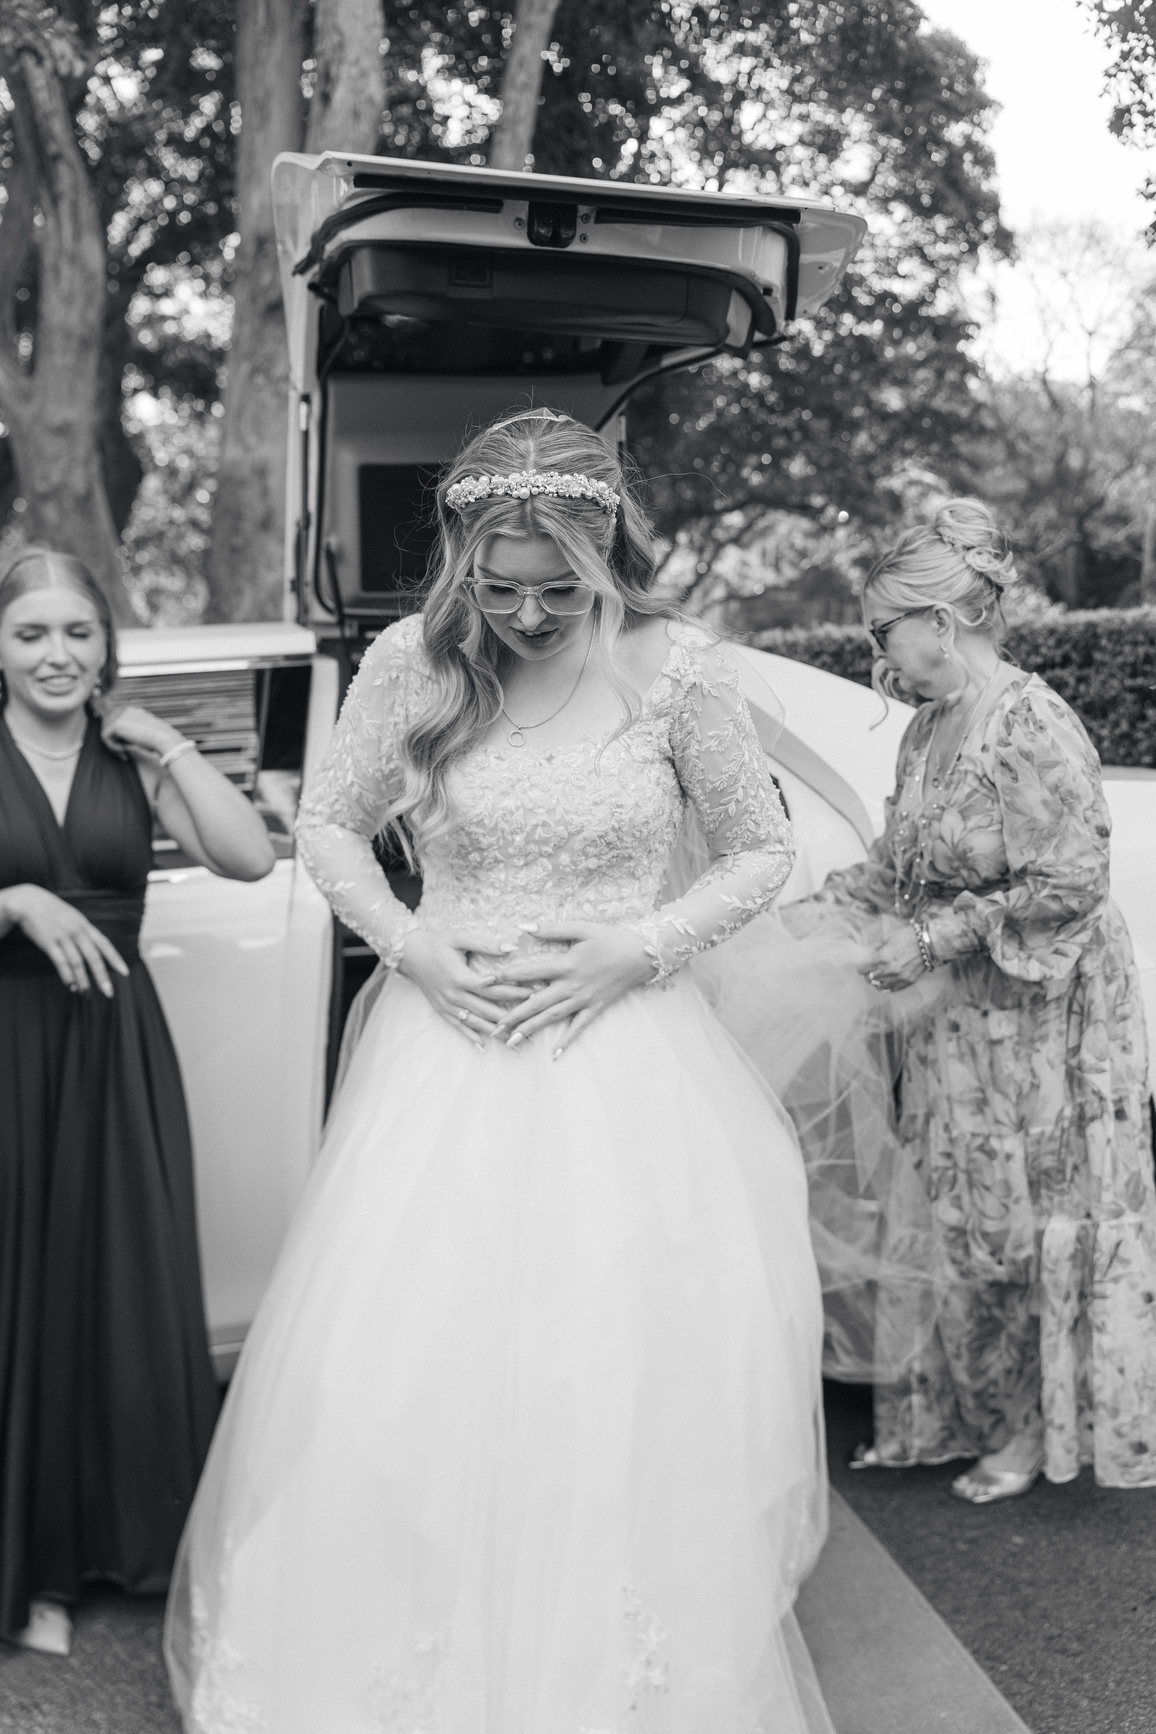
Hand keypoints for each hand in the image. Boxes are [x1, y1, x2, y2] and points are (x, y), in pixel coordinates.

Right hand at [1, 884, 129, 997]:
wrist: (29, 901)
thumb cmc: (53, 912)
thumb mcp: (74, 917)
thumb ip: (84, 932)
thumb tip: (96, 948)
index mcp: (85, 926)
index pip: (105, 944)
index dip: (115, 959)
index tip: (125, 973)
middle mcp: (77, 932)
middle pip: (93, 957)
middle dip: (102, 976)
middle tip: (109, 993)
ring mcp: (63, 937)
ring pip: (77, 962)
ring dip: (82, 980)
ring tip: (86, 993)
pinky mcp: (48, 942)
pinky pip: (60, 961)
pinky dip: (66, 975)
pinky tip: (70, 985)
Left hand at [99, 704, 183, 762]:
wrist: (163, 737)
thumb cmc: (158, 738)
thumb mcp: (144, 731)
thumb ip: (133, 731)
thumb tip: (120, 739)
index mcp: (132, 710)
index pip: (115, 720)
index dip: (116, 735)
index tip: (125, 746)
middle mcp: (124, 710)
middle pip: (107, 724)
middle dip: (112, 739)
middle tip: (122, 751)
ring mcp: (119, 715)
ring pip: (105, 731)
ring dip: (112, 744)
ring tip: (124, 752)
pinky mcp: (115, 724)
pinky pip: (105, 737)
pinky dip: (113, 747)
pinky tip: (124, 751)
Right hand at [397, 928, 530, 1048]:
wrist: (407, 953)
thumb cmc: (435, 942)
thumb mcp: (459, 937)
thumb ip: (485, 943)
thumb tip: (511, 947)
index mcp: (460, 977)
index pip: (492, 989)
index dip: (513, 992)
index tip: (533, 995)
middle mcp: (453, 995)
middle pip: (486, 1009)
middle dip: (510, 1017)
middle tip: (530, 1024)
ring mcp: (446, 1005)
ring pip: (474, 1022)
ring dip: (494, 1032)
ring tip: (514, 1040)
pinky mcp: (440, 1009)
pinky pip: (457, 1026)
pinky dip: (470, 1036)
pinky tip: (483, 1046)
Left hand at [487, 921, 654, 1055]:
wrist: (643, 955)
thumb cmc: (611, 938)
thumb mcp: (582, 928)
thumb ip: (552, 929)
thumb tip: (523, 926)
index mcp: (565, 964)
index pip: (528, 972)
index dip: (505, 977)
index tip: (484, 984)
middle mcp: (571, 986)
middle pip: (535, 1002)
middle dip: (512, 1016)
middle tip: (492, 1028)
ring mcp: (583, 1000)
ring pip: (552, 1018)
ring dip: (531, 1030)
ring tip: (511, 1042)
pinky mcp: (596, 1008)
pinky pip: (578, 1028)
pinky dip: (566, 1041)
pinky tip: (553, 1054)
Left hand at [860, 921, 925, 992]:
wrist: (927, 943)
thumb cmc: (907, 936)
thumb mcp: (888, 936)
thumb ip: (875, 946)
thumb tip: (867, 954)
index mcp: (881, 957)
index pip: (862, 969)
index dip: (861, 967)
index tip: (862, 966)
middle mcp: (888, 970)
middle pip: (869, 979)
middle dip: (867, 974)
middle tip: (869, 971)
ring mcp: (898, 977)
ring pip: (878, 986)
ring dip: (875, 981)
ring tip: (877, 977)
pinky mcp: (907, 982)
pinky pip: (891, 989)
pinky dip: (886, 987)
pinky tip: (885, 982)